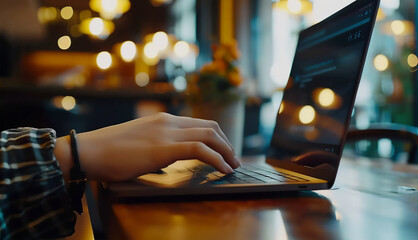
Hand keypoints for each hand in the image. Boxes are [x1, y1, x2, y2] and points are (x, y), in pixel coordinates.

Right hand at [54, 113, 239, 181]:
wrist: (88, 151)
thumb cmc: (107, 152)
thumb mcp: (137, 143)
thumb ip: (155, 146)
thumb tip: (165, 158)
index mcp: (162, 120)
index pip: (199, 123)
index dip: (217, 137)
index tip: (224, 151)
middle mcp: (168, 121)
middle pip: (210, 126)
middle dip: (226, 143)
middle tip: (233, 159)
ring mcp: (166, 132)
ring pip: (210, 135)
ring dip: (227, 151)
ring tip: (233, 166)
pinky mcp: (164, 147)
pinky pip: (200, 149)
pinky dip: (217, 159)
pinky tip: (224, 170)